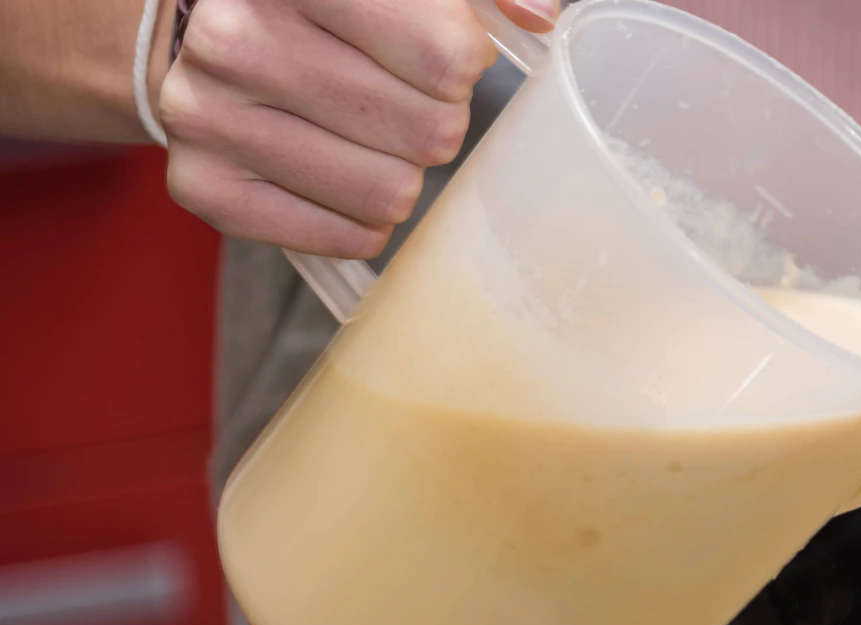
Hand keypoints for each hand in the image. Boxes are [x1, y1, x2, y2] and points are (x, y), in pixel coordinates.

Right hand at [159, 0, 555, 257]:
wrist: (190, 24)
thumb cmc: (320, 3)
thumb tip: (542, 15)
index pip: (446, 58)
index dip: (461, 61)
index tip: (435, 51)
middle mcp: (234, 35)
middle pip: (431, 130)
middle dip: (434, 119)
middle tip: (397, 98)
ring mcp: (207, 112)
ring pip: (392, 192)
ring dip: (400, 172)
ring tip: (364, 134)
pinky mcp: (201, 184)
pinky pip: (343, 237)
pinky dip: (359, 219)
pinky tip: (336, 174)